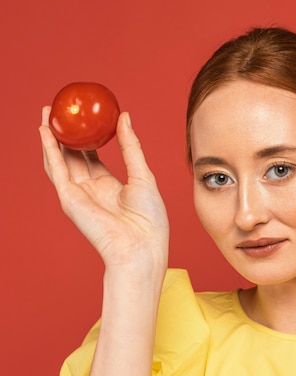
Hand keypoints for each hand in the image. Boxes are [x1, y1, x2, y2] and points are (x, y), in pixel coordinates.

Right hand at [40, 107, 168, 268]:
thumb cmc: (149, 220)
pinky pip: (57, 170)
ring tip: (48, 113)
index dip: (85, 137)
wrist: (142, 247)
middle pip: (72, 156)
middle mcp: (91, 190)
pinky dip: (50, 150)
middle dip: (64, 134)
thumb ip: (131, 147)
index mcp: (109, 187)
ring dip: (51, 137)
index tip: (84, 117)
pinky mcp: (69, 200)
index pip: (92, 158)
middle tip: (60, 109)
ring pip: (60, 160)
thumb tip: (125, 117)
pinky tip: (46, 131)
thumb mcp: (143, 175)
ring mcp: (78, 195)